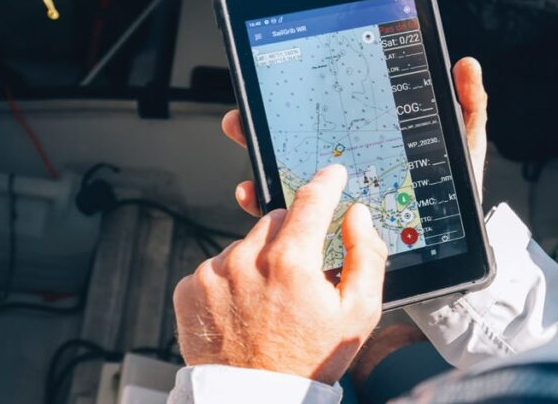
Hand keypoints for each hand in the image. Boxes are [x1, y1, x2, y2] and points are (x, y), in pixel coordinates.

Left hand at [172, 164, 386, 384]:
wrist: (256, 401)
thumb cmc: (309, 361)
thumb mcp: (359, 314)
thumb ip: (367, 256)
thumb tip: (358, 217)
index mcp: (291, 261)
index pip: (311, 200)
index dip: (326, 182)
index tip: (332, 175)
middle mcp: (248, 259)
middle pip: (276, 220)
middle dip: (292, 236)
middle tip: (301, 272)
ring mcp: (214, 273)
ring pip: (246, 242)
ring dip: (260, 258)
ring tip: (270, 300)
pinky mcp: (190, 288)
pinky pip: (217, 265)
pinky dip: (232, 278)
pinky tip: (244, 307)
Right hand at [222, 57, 489, 216]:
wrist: (449, 257)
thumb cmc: (454, 203)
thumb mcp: (463, 150)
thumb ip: (468, 107)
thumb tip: (466, 65)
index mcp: (373, 145)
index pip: (330, 118)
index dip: (303, 103)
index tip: (275, 85)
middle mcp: (349, 170)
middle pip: (299, 143)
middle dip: (265, 129)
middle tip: (242, 120)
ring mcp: (336, 202)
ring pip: (289, 178)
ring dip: (261, 166)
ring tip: (250, 153)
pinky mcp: (331, 233)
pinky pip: (294, 220)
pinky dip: (268, 205)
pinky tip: (257, 193)